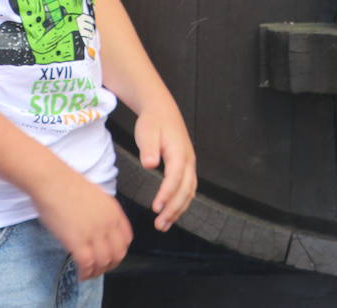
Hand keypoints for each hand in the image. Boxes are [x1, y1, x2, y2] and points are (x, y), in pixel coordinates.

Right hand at [32, 169, 131, 280]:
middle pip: (119, 253)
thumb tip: (99, 229)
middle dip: (110, 265)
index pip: (127, 239)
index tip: (110, 256)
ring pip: (104, 261)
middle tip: (99, 269)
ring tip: (88, 274)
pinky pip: (87, 263)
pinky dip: (85, 272)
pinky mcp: (77, 240)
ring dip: (97, 272)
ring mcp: (94, 233)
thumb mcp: (97, 198)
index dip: (119, 251)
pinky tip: (80, 274)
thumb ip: (103, 214)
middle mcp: (109, 223)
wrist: (54, 182)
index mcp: (115, 212)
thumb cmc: (69, 187)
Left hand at [133, 101, 196, 231]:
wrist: (162, 110)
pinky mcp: (185, 167)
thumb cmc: (153, 122)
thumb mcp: (147, 132)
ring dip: (178, 209)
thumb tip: (149, 163)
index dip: (167, 194)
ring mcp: (189, 164)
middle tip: (159, 224)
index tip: (156, 208)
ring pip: (189, 191)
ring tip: (164, 225)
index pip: (175, 177)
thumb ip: (149, 148)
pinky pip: (188, 188)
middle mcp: (188, 160)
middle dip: (174, 208)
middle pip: (186, 188)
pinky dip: (181, 203)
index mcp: (178, 152)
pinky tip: (172, 214)